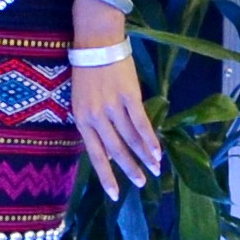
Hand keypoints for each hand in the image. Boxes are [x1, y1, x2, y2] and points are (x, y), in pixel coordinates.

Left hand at [73, 41, 165, 189]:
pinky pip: (141, 122)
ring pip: (130, 138)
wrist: (97, 44)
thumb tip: (110, 153)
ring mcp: (113, 106)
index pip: (95, 154)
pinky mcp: (129, 96)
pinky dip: (150, 138)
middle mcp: (96, 116)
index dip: (106, 175)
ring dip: (144, 156)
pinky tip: (157, 151)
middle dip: (130, 169)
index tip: (115, 195)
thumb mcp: (82, 102)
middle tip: (142, 184)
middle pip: (115, 149)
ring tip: (155, 169)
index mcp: (82, 120)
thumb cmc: (87, 73)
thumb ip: (93, 126)